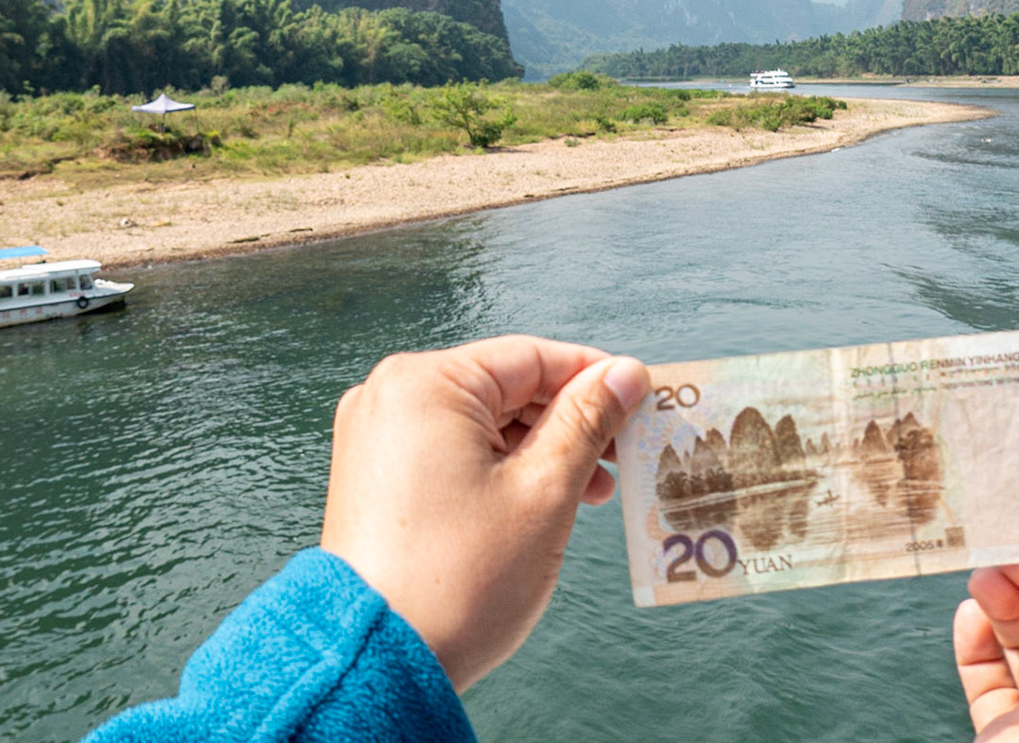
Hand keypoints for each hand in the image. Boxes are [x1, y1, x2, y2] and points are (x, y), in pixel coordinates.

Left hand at [320, 336, 649, 689]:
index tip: (642, 399)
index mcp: (424, 383)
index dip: (595, 378)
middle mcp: (389, 396)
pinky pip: (450, 450)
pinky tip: (542, 500)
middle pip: (504, 387)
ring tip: (592, 490)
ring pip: (480, 422)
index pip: (531, 357)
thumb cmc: (457, 580)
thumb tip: (624, 373)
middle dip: (569, 421)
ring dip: (539, 449)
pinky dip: (498, 468)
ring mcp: (376, 437)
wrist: (379, 659)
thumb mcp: (543, 491)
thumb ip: (587, 422)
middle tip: (624, 457)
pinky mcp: (375, 476)